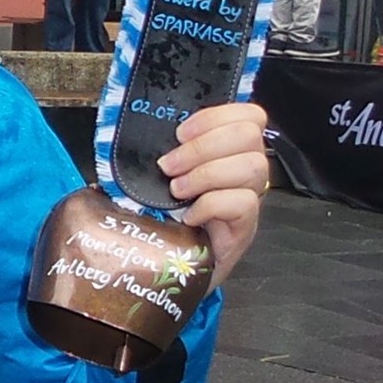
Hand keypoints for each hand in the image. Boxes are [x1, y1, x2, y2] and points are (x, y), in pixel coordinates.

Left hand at [158, 102, 268, 282]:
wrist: (169, 267)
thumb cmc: (162, 217)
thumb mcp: (159, 178)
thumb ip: (161, 153)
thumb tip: (131, 135)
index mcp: (227, 150)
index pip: (248, 115)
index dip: (215, 116)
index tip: (179, 133)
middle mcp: (245, 171)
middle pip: (248, 135)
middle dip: (202, 146)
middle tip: (169, 168)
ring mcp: (249, 199)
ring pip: (252, 167)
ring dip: (206, 174)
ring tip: (176, 192)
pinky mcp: (245, 227)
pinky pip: (243, 203)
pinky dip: (210, 205)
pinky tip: (188, 217)